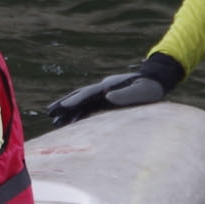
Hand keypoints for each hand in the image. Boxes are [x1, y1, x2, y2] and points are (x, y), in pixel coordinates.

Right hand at [45, 54, 184, 126]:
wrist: (155, 81)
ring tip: (54, 118)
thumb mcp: (141, 92)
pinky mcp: (106, 100)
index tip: (64, 107)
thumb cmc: (150, 88)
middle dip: (64, 104)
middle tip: (49, 112)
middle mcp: (103, 88)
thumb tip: (107, 95)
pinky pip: (89, 107)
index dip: (76, 100)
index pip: (88, 94)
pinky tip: (70, 122)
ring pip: (82, 102)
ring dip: (68, 109)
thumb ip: (125, 94)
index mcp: (109, 85)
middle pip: (79, 96)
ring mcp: (103, 93)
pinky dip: (78, 113)